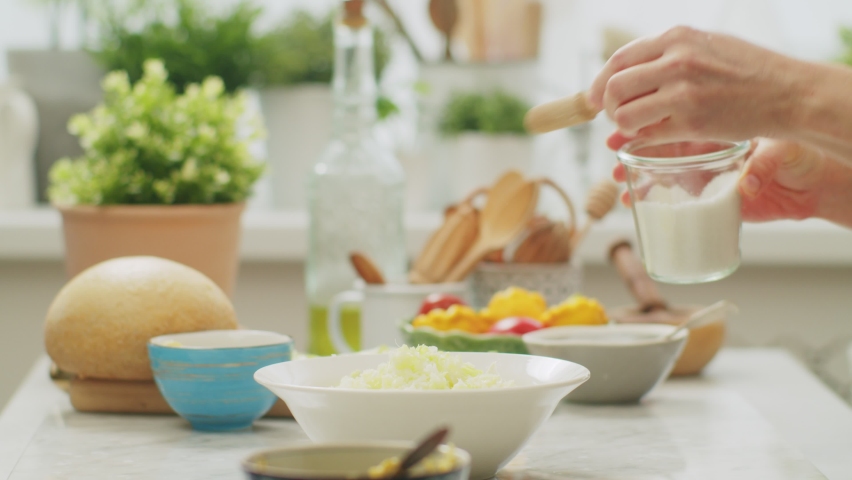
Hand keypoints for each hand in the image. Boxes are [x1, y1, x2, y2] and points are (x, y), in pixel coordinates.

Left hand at [589, 26, 800, 146]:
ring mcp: (682, 93)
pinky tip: (652, 137)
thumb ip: (668, 54)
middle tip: (614, 117)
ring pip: (623, 116)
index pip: (618, 60)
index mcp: (677, 37)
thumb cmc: (748, 70)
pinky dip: (643, 140)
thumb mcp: (706, 44)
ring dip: (622, 127)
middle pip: (614, 88)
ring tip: (635, 128)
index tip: (593, 98)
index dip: (599, 83)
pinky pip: (647, 136)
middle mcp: (676, 61)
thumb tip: (624, 75)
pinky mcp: (691, 122)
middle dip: (606, 107)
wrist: (787, 92)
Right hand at [611, 138, 826, 222]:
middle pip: (656, 147)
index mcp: (714, 131)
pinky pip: (671, 199)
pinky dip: (649, 201)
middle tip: (613, 153)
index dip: (644, 128)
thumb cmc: (797, 160)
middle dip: (630, 148)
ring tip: (618, 183)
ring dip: (634, 176)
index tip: (623, 130)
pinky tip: (632, 203)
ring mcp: (702, 176)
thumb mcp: (780, 153)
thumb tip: (746, 186)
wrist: (809, 185)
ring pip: (658, 172)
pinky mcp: (706, 201)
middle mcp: (703, 152)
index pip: (671, 126)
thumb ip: (763, 166)